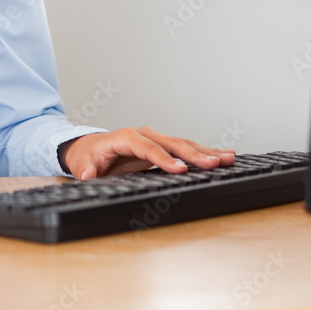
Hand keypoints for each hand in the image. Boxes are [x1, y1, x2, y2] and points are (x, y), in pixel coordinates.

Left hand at [59, 126, 235, 180]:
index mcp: (125, 138)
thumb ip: (85, 169)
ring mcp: (154, 139)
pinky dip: (203, 151)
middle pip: (171, 143)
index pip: (147, 147)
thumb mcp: (82, 162)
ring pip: (182, 144)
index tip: (180, 170)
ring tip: (228, 158)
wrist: (89, 147)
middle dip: (193, 154)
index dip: (163, 158)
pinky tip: (222, 155)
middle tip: (214, 164)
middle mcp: (143, 135)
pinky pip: (184, 148)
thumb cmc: (88, 155)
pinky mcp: (161, 147)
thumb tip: (86, 175)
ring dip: (205, 151)